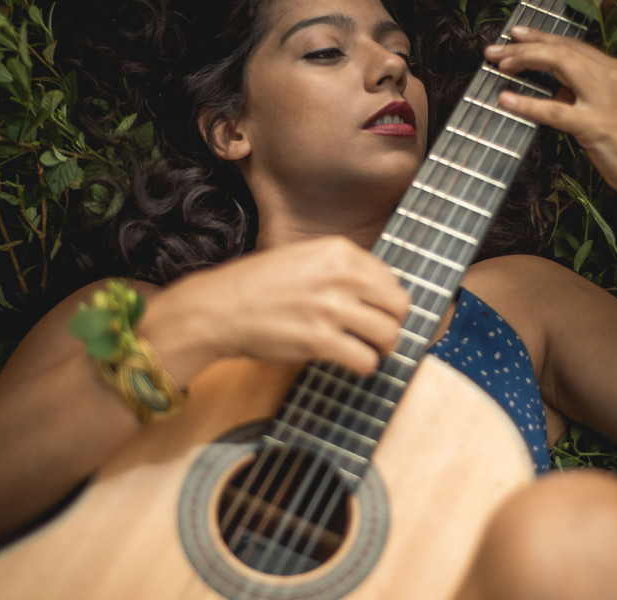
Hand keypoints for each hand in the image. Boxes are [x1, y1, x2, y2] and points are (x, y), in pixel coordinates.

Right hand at [156, 236, 410, 374]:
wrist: (217, 308)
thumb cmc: (256, 286)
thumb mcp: (304, 257)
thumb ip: (341, 268)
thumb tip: (380, 291)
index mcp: (339, 251)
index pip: (391, 279)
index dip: (387, 301)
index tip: (377, 312)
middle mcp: (340, 275)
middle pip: (398, 306)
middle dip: (392, 323)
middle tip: (376, 334)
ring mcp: (330, 308)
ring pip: (388, 334)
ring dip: (380, 347)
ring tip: (365, 349)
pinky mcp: (319, 341)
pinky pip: (366, 360)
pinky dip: (363, 366)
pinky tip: (349, 361)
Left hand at [484, 27, 616, 211]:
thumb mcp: (613, 113)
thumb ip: (587, 98)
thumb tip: (557, 94)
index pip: (573, 46)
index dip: (542, 39)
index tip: (516, 37)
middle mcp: (612, 77)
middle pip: (562, 48)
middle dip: (525, 46)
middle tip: (495, 50)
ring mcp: (605, 99)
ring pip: (559, 64)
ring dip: (524, 60)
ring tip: (499, 65)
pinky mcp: (597, 125)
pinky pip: (555, 110)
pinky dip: (527, 103)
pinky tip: (506, 100)